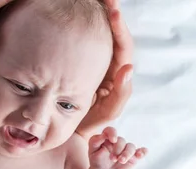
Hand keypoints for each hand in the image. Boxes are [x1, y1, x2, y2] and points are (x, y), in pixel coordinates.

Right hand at [77, 0, 133, 136]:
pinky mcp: (79, 60)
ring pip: (99, 33)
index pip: (123, 45)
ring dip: (98, 15)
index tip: (113, 11)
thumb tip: (128, 69)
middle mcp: (108, 62)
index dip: (119, 27)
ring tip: (96, 0)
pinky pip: (83, 39)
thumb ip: (121, 94)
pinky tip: (78, 13)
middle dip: (111, 12)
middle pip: (113, 32)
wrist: (66, 128)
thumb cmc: (90, 123)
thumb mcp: (108, 112)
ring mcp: (94, 60)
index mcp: (117, 71)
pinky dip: (85, 25)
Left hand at [88, 127, 147, 168]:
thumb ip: (95, 141)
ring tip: (121, 161)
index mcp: (107, 138)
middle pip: (121, 140)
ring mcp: (126, 149)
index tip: (112, 140)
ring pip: (130, 146)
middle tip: (112, 159)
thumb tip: (102, 135)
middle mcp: (117, 142)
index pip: (110, 130)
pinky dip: (142, 152)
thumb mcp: (92, 152)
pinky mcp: (133, 156)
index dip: (112, 133)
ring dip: (126, 154)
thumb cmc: (97, 162)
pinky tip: (140, 155)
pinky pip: (141, 151)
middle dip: (117, 149)